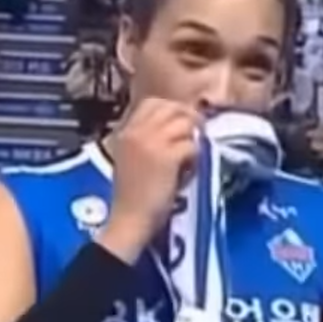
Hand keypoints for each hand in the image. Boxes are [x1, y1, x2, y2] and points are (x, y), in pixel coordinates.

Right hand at [97, 99, 200, 262]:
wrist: (130, 218)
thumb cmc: (132, 195)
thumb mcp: (131, 158)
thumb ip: (146, 139)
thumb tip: (176, 126)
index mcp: (126, 131)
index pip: (153, 103)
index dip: (172, 109)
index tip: (181, 124)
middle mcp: (137, 131)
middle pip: (172, 108)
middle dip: (188, 118)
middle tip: (196, 134)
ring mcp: (151, 142)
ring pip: (184, 124)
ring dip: (192, 138)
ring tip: (190, 156)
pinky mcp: (167, 157)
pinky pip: (191, 145)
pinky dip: (195, 157)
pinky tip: (189, 170)